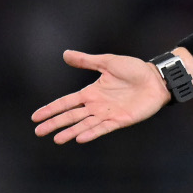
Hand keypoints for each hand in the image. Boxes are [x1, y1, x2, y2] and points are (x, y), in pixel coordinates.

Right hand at [32, 50, 171, 143]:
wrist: (156, 78)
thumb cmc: (135, 69)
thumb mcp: (108, 62)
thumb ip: (87, 61)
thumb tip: (65, 54)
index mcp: (92, 92)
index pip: (66, 102)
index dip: (51, 109)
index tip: (35, 117)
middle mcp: (97, 105)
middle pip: (71, 116)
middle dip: (55, 123)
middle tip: (38, 132)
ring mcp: (108, 114)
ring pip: (84, 125)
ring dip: (70, 131)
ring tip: (57, 139)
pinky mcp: (120, 120)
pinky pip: (103, 128)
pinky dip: (91, 133)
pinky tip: (80, 138)